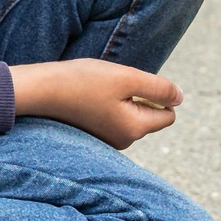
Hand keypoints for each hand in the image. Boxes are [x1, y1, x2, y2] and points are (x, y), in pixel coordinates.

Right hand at [10, 60, 181, 149]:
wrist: (40, 90)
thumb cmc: (83, 81)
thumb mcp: (127, 78)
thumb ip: (158, 88)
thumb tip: (180, 98)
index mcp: (135, 129)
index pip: (168, 114)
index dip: (158, 94)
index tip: (134, 83)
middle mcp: (123, 141)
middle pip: (149, 115)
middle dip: (139, 96)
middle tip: (112, 84)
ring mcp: (106, 140)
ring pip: (130, 114)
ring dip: (122, 98)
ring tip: (97, 89)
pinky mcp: (92, 133)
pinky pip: (112, 116)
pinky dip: (106, 103)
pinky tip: (87, 96)